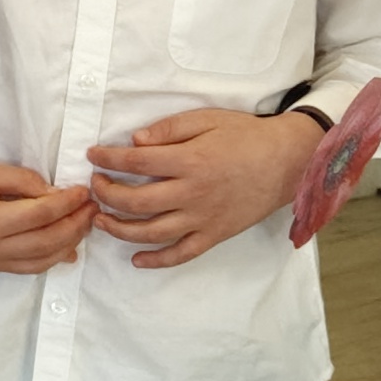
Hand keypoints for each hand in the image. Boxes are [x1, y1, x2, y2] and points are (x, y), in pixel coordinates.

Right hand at [0, 157, 100, 275]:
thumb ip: (22, 182)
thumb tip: (54, 194)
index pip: (42, 214)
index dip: (68, 202)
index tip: (84, 191)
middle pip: (47, 242)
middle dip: (76, 225)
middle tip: (93, 208)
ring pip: (40, 262)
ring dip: (68, 245)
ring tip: (83, 226)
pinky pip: (25, 269)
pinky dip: (49, 261)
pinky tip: (65, 250)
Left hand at [80, 107, 326, 269]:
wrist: (287, 162)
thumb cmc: (245, 136)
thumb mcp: (206, 119)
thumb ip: (169, 130)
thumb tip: (135, 142)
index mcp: (190, 161)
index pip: (136, 164)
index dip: (108, 159)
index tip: (93, 155)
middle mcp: (193, 194)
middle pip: (136, 202)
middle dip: (106, 195)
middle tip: (94, 186)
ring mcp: (204, 218)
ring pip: (152, 233)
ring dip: (120, 230)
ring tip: (102, 220)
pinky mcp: (215, 235)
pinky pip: (182, 254)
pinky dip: (157, 261)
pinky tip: (137, 259)